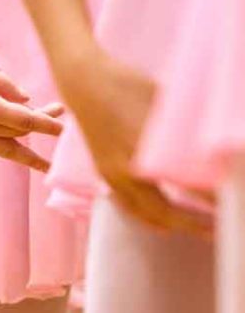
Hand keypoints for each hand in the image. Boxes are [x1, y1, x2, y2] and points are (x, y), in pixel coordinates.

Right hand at [0, 55, 64, 170]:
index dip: (48, 124)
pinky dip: (12, 149)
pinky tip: (23, 149)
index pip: (25, 120)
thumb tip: (26, 101)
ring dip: (30, 155)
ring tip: (48, 165)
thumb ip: (7, 84)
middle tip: (64, 119)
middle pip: (21, 133)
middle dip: (44, 126)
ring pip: (9, 148)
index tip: (67, 127)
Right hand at [60, 48, 211, 235]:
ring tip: (199, 228)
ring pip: (144, 214)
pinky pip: (128, 207)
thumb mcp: (165, 103)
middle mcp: (125, 171)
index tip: (231, 205)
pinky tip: (163, 223)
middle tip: (222, 227)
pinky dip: (147, 218)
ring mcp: (111, 175)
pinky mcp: (103, 174)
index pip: (187, 186)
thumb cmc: (126, 86)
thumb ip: (185, 130)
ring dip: (173, 224)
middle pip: (165, 212)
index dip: (213, 199)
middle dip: (195, 223)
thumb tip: (216, 149)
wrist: (84, 84)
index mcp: (143, 152)